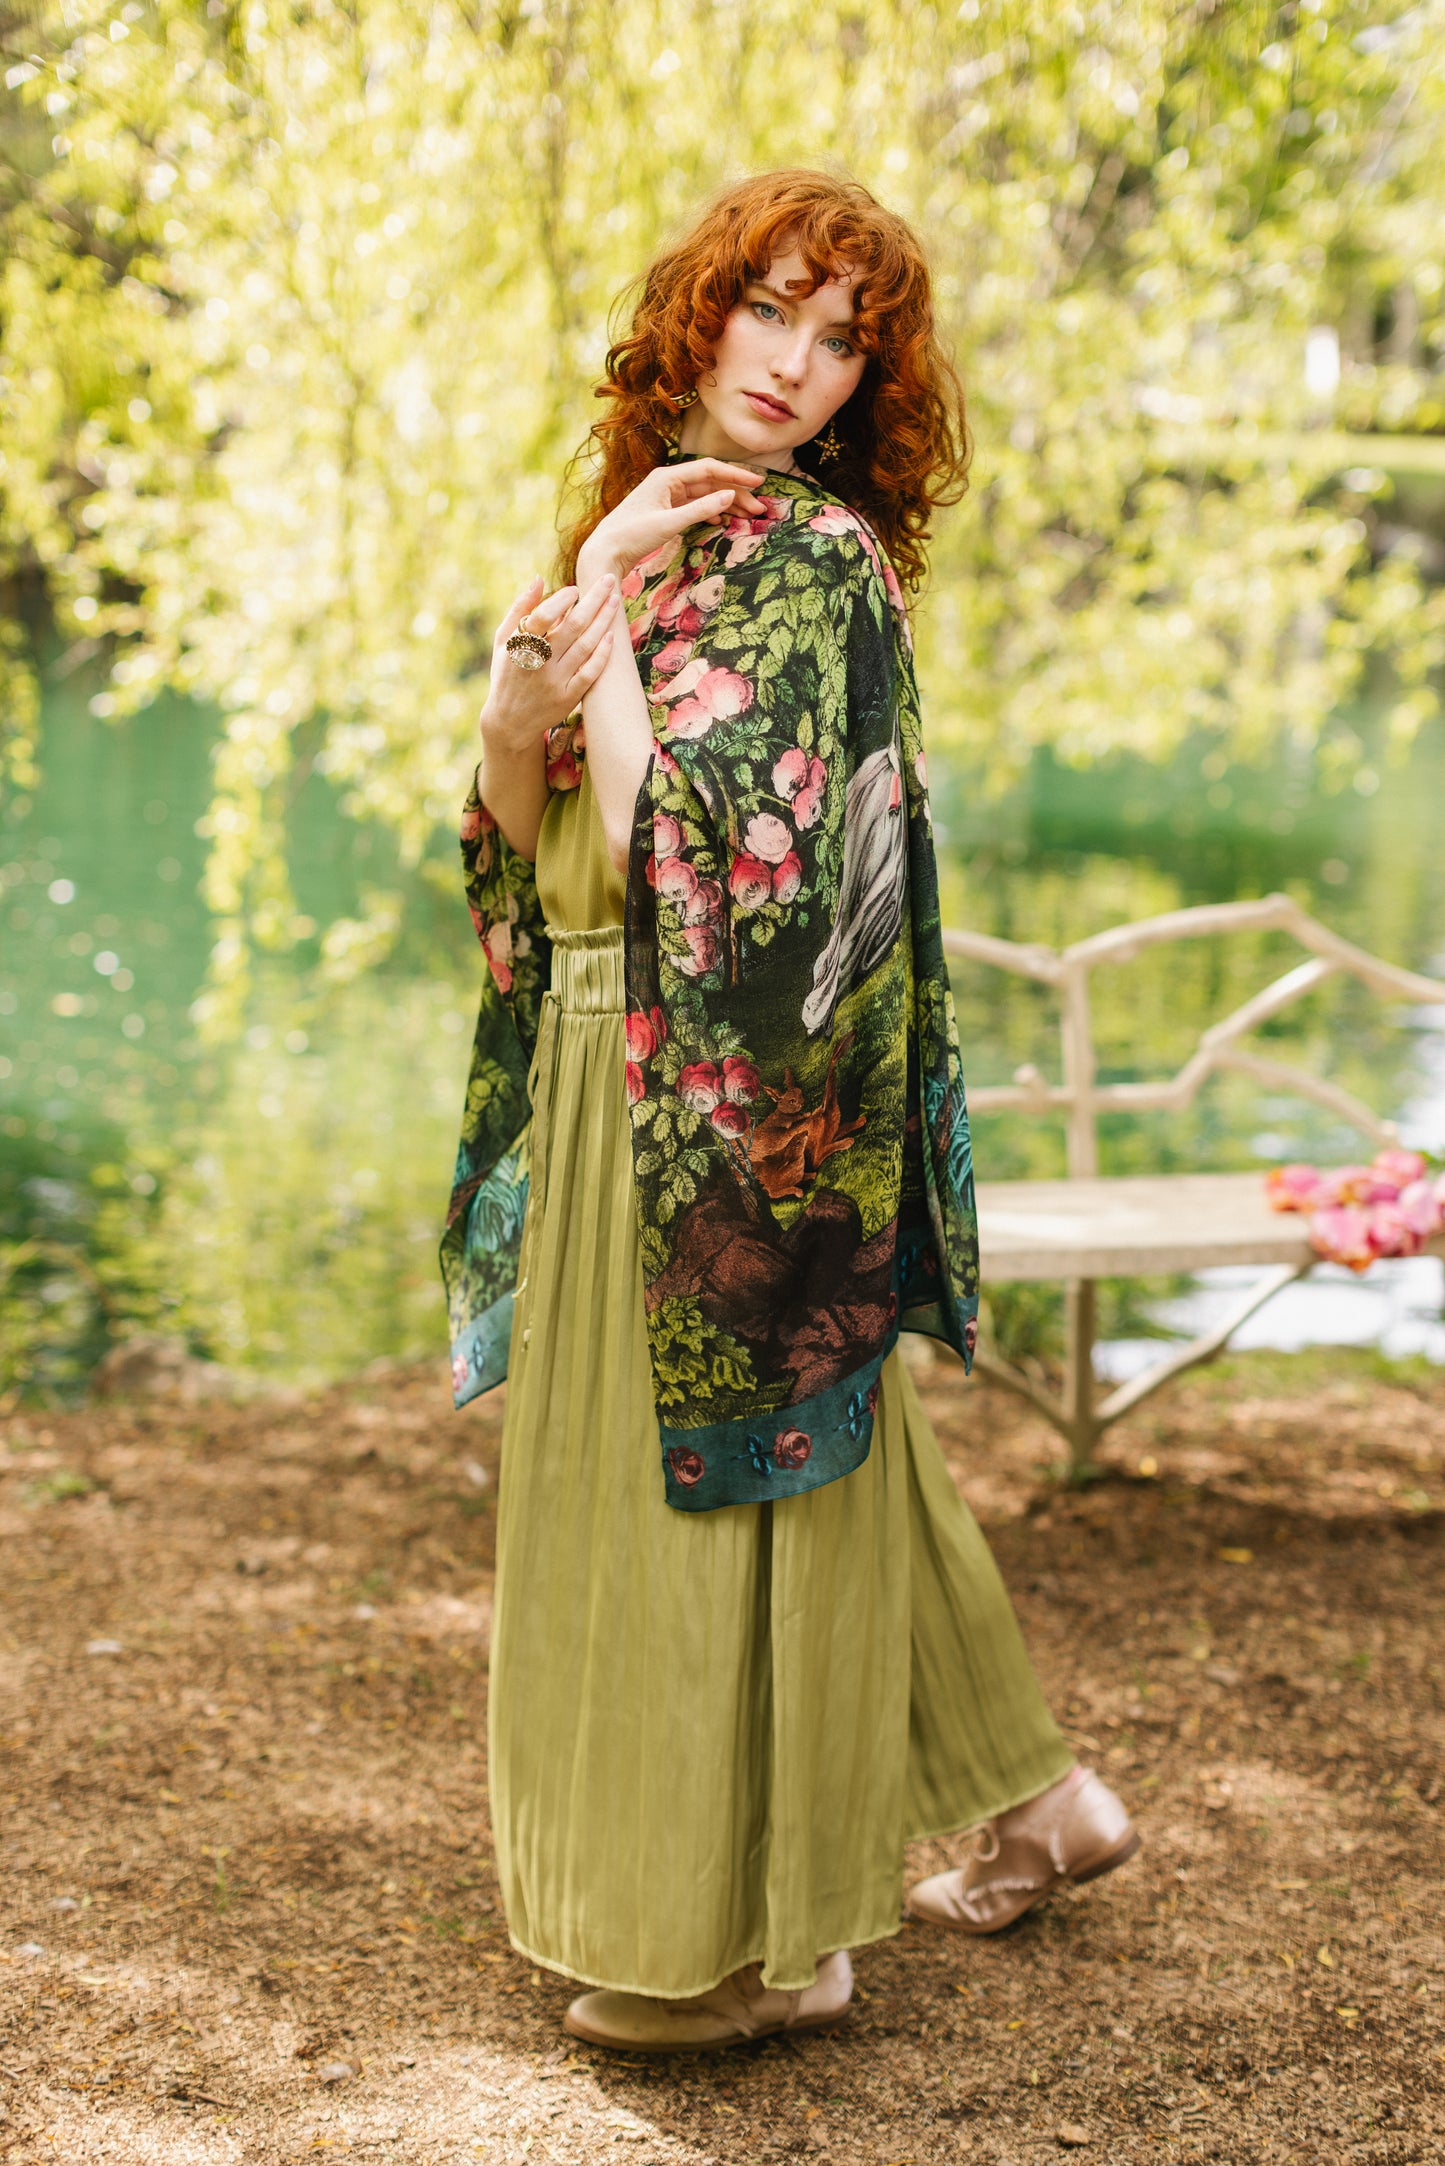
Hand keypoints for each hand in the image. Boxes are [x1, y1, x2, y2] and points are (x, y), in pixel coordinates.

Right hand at [481, 573, 618, 747]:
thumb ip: (519, 609)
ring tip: (615, 601)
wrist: (509, 722)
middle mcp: (539, 664)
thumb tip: (538, 579)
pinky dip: (602, 654)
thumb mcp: (503, 640)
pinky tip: (612, 636)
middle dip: (594, 600)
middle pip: (573, 626)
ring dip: (604, 621)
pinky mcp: (568, 698)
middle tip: (609, 580)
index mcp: (520, 646)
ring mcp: (555, 682)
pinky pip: (591, 673)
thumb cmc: (506, 673)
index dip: (561, 600)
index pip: (543, 616)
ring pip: (586, 646)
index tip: (574, 589)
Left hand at [576, 459, 766, 584]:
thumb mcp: (669, 523)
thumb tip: (729, 496)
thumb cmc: (632, 536)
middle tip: (759, 509)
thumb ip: (700, 509)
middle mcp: (668, 482)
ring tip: (747, 516)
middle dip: (736, 494)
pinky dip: (710, 511)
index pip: (709, 470)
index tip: (759, 483)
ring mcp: (667, 496)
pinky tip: (722, 519)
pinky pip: (694, 506)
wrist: (606, 551)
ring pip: (704, 495)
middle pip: (710, 482)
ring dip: (726, 504)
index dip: (736, 475)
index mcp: (667, 478)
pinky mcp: (665, 511)